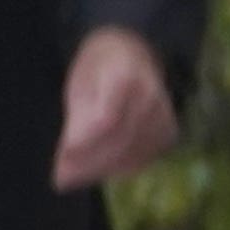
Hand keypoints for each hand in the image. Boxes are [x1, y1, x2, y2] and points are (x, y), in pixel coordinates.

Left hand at [51, 24, 180, 188]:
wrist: (133, 52)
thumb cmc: (98, 68)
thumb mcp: (79, 83)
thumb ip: (76, 118)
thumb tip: (67, 158)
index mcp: (124, 75)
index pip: (106, 119)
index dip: (84, 143)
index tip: (61, 160)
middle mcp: (150, 96)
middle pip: (120, 141)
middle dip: (88, 163)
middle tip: (61, 177)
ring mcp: (163, 115)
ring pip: (131, 155)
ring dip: (101, 170)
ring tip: (74, 176)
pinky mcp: (168, 131)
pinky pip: (143, 159)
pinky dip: (119, 168)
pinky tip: (99, 169)